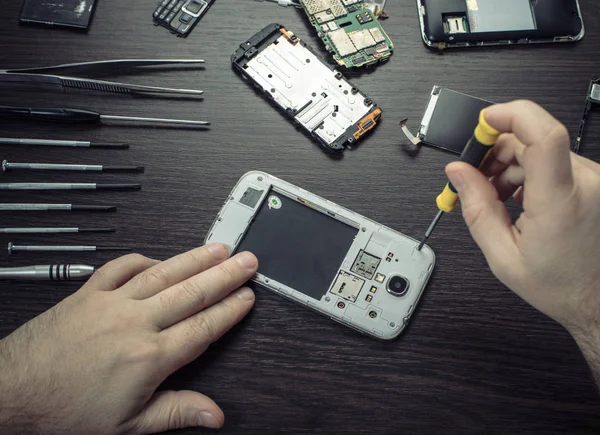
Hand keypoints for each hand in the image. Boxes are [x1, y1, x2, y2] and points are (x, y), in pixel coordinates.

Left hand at [0, 244, 257, 434]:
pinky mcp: (89, 293)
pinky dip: (144, 259)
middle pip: (192, 293)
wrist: (12, 393)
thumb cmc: (66, 412)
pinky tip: (160, 258)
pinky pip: (122, 266)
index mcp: (149, 357)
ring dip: (195, 259)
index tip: (248, 296)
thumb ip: (176, 413)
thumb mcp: (128, 426)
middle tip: (248, 261)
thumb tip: (214, 414)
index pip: (203, 326)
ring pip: (164, 274)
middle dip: (225, 275)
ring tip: (219, 248)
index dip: (230, 310)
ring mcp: (112, 303)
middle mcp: (136, 323)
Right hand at [445, 101, 599, 379]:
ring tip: (497, 197)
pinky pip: (554, 161)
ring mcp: (593, 180)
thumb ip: (476, 208)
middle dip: (494, 151)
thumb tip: (458, 172)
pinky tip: (517, 197)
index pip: (543, 135)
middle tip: (474, 177)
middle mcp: (586, 183)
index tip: (483, 122)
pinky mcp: (594, 181)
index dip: (510, 116)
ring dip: (510, 164)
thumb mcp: (503, 256)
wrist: (599, 300)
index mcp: (560, 203)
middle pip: (530, 140)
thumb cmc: (561, 285)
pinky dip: (528, 171)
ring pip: (540, 150)